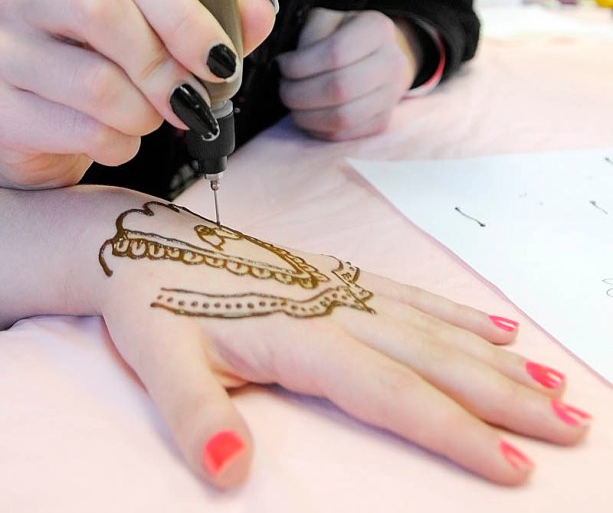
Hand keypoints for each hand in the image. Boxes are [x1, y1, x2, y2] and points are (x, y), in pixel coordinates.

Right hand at [0, 0, 275, 187]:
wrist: (30, 129)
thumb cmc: (96, 70)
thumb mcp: (150, 37)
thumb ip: (206, 23)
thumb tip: (261, 11)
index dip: (184, 14)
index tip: (221, 59)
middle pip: (100, 9)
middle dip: (164, 64)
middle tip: (192, 100)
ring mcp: (1, 54)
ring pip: (96, 82)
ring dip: (145, 113)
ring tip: (149, 118)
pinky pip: (83, 131)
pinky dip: (120, 144)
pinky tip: (116, 140)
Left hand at [91, 192, 589, 489]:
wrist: (141, 245)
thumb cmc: (152, 305)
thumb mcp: (157, 364)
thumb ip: (196, 415)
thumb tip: (232, 472)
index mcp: (296, 333)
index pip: (390, 391)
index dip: (454, 430)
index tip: (513, 463)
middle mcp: (331, 305)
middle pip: (432, 355)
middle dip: (503, 395)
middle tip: (572, 423)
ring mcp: (337, 286)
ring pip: (432, 324)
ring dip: (493, 358)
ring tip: (550, 382)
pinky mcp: (334, 275)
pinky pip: (409, 294)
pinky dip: (456, 313)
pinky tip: (492, 327)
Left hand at [277, 8, 418, 140]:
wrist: (375, 55)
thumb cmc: (341, 34)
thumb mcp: (325, 20)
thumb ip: (309, 35)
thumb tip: (288, 64)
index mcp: (377, 28)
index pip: (335, 52)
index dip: (300, 64)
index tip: (282, 65)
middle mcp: (392, 61)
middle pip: (340, 88)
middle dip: (300, 93)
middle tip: (284, 88)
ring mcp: (391, 95)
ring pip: (343, 117)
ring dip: (306, 115)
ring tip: (293, 104)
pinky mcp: (383, 122)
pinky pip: (345, 135)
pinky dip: (318, 130)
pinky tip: (307, 115)